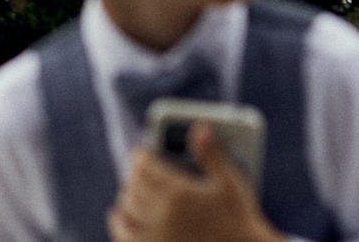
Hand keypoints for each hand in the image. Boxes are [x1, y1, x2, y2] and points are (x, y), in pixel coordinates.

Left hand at [108, 126, 277, 241]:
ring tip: (130, 189)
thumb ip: (212, 154)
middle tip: (140, 170)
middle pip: (134, 185)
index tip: (143, 153)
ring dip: (126, 196)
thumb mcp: (230, 183)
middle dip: (134, 174)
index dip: (140, 156)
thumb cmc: (239, 219)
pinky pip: (125, 236)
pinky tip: (119, 217)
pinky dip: (119, 224)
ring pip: (127, 209)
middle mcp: (163, 213)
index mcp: (179, 193)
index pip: (144, 166)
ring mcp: (157, 234)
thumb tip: (199, 127)